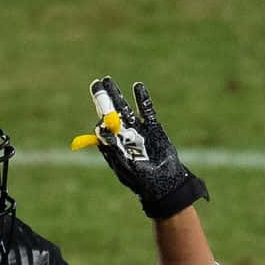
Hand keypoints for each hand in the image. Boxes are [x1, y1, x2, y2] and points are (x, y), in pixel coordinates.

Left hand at [70, 77, 208, 219]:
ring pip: (125, 109)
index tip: (101, 109)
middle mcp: (124, 135)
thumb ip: (113, 150)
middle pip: (112, 113)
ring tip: (108, 81)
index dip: (101, 114)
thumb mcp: (126, 167)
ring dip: (117, 95)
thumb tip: (99, 131)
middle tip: (97, 83)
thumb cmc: (143, 181)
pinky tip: (138, 87)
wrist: (167, 184)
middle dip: (104, 98)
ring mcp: (139, 130)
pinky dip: (142, 99)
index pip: (104, 126)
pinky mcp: (154, 128)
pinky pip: (147, 111)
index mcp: (115, 145)